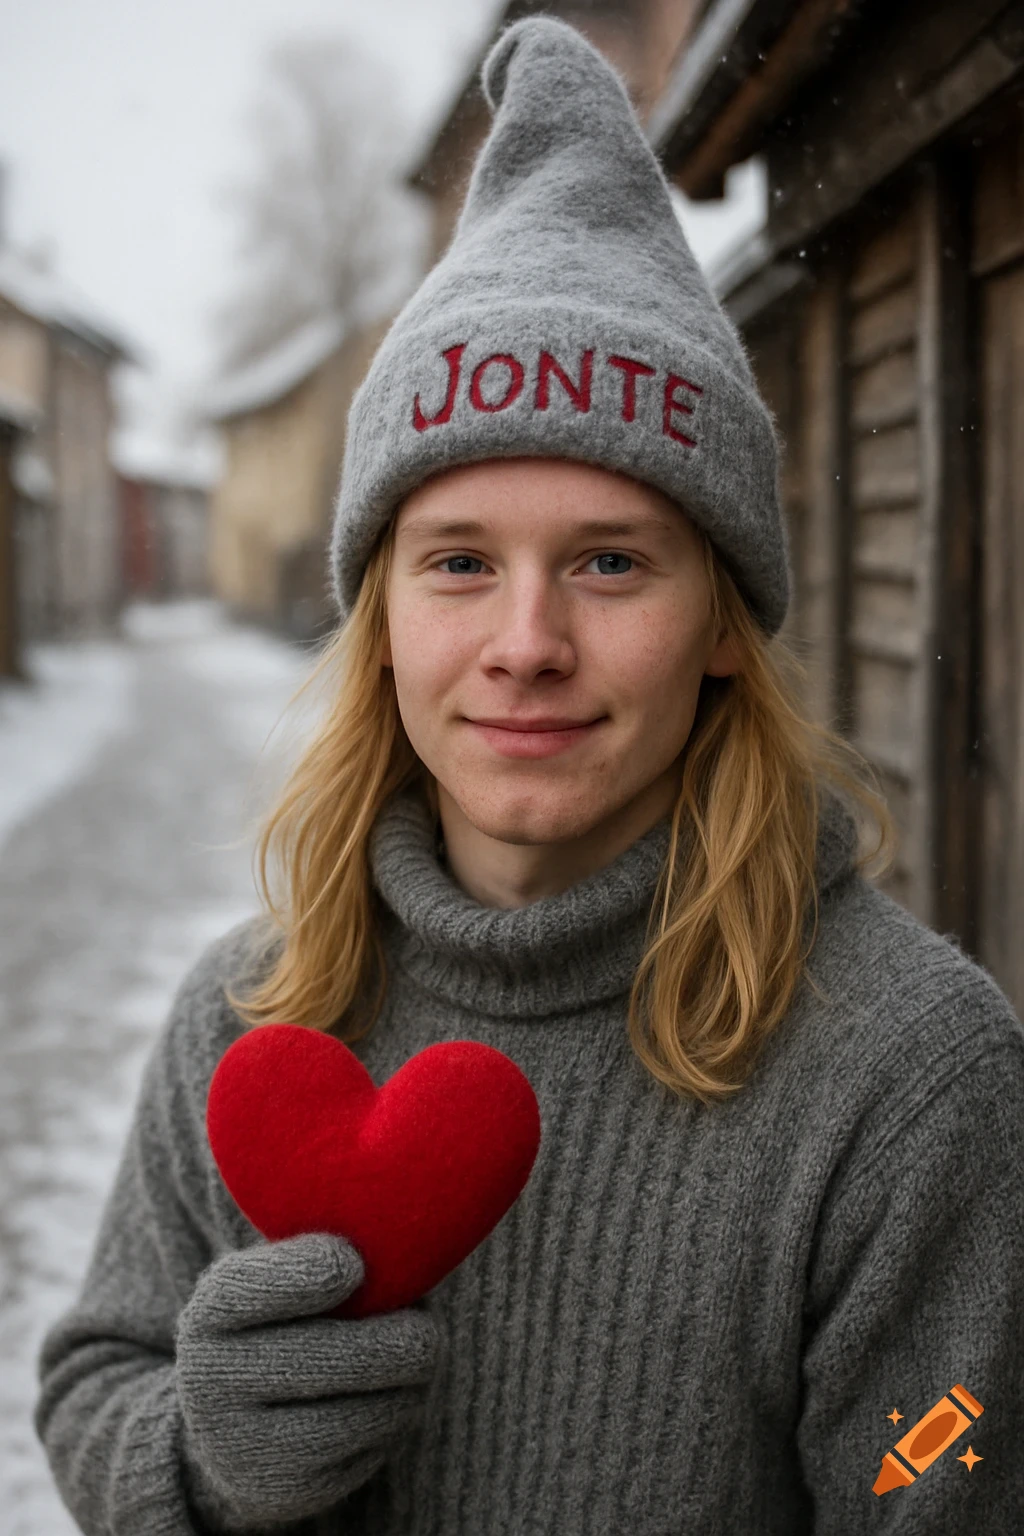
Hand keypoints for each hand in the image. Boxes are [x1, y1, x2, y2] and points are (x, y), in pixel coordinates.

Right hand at [176, 1232, 441, 1526]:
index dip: (316, 1271)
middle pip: (333, 1357)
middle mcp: (211, 1381)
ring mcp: (243, 1445)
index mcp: (210, 1311)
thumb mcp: (276, 1279)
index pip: (259, 1287)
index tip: (356, 1264)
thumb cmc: (279, 1326)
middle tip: (429, 1326)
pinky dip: (397, 1418)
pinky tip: (390, 1397)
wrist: (233, 1428)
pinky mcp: (287, 1490)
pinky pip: (370, 1449)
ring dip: (411, 1382)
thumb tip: (405, 1253)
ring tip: (419, 1357)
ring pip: (365, 1412)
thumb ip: (322, 1258)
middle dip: (402, 1338)